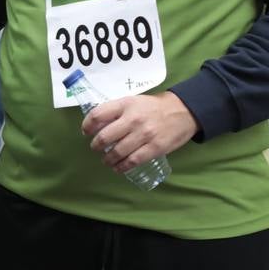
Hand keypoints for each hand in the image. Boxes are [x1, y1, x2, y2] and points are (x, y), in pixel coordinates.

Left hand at [81, 90, 197, 174]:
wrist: (182, 111)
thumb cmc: (153, 106)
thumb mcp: (132, 101)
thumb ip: (116, 110)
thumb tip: (96, 124)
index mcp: (125, 105)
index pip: (97, 115)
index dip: (87, 125)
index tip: (86, 132)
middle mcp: (133, 119)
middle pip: (104, 137)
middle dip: (96, 146)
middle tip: (95, 148)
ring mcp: (144, 134)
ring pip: (117, 152)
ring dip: (107, 159)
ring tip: (106, 161)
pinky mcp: (155, 148)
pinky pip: (133, 161)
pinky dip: (122, 167)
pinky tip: (118, 168)